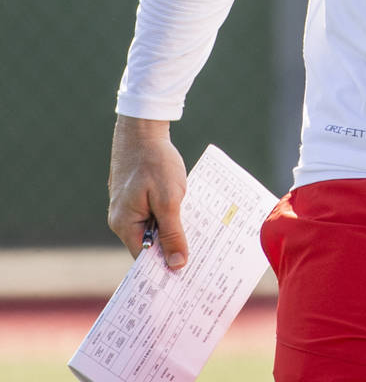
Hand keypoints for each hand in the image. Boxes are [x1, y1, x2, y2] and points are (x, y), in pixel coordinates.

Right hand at [107, 116, 189, 269]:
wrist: (143, 128)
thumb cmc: (155, 162)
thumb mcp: (169, 199)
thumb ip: (173, 233)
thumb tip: (177, 265)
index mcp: (125, 224)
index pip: (144, 258)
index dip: (165, 267)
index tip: (188, 277)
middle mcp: (123, 219)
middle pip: (150, 244)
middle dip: (173, 248)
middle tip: (201, 257)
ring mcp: (129, 205)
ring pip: (155, 226)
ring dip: (175, 228)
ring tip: (201, 235)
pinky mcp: (137, 194)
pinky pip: (155, 211)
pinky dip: (171, 213)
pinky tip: (190, 212)